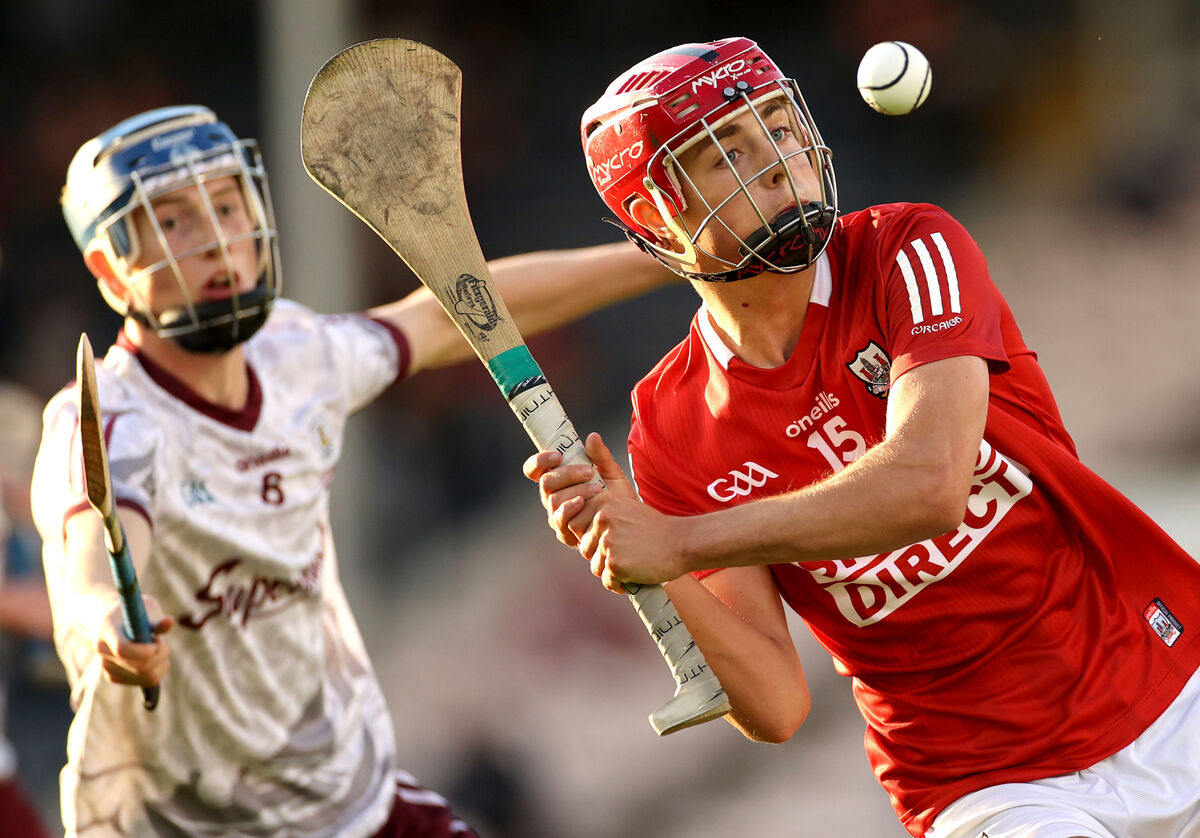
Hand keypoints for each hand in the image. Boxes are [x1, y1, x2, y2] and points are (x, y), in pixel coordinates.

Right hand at [95, 595, 172, 688]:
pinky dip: (157, 670)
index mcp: (107, 631)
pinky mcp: (113, 677)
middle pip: (138, 667)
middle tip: (160, 641)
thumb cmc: (131, 610)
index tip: (157, 640)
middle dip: (159, 655)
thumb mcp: (144, 607)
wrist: (109, 619)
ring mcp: (106, 667)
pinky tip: (152, 656)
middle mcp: (102, 652)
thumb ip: (155, 619)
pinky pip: (145, 681)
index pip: (123, 649)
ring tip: (156, 647)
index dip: (146, 649)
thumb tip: (169, 622)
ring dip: (161, 663)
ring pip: (145, 677)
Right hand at [523, 432, 631, 547]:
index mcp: (557, 480)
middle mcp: (552, 497)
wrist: (627, 525)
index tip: (558, 456)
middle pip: (546, 482)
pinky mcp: (564, 532)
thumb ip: (601, 456)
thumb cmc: (616, 498)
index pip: (535, 469)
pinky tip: (585, 502)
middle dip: (567, 474)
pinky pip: (560, 518)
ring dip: (576, 490)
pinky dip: (571, 507)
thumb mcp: (611, 473)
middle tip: (589, 472)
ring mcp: (556, 515)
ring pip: (553, 499)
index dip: (540, 461)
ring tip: (598, 489)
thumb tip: (593, 436)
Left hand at [524, 433, 684, 592]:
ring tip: (634, 557)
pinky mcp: (615, 562)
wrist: (681, 543)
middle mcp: (601, 518)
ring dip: (612, 568)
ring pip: (594, 565)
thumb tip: (590, 436)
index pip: (576, 527)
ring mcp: (608, 540)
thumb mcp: (624, 492)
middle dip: (602, 553)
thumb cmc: (650, 524)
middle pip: (583, 547)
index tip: (619, 533)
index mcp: (600, 501)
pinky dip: (620, 581)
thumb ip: (604, 465)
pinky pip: (606, 579)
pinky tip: (636, 570)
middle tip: (628, 546)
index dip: (596, 536)